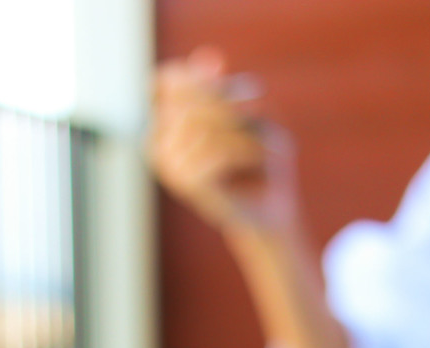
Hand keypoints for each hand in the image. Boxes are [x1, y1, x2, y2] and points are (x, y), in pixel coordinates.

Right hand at [150, 48, 299, 236]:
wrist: (269, 206)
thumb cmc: (258, 156)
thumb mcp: (250, 111)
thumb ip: (225, 85)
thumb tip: (209, 58)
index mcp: (169, 118)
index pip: (173, 77)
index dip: (211, 81)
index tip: (242, 98)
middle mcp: (160, 140)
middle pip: (191, 99)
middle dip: (233, 104)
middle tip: (263, 116)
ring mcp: (169, 162)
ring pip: (202, 125)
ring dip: (243, 130)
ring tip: (261, 144)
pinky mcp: (186, 183)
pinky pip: (214, 151)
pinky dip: (244, 151)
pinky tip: (257, 159)